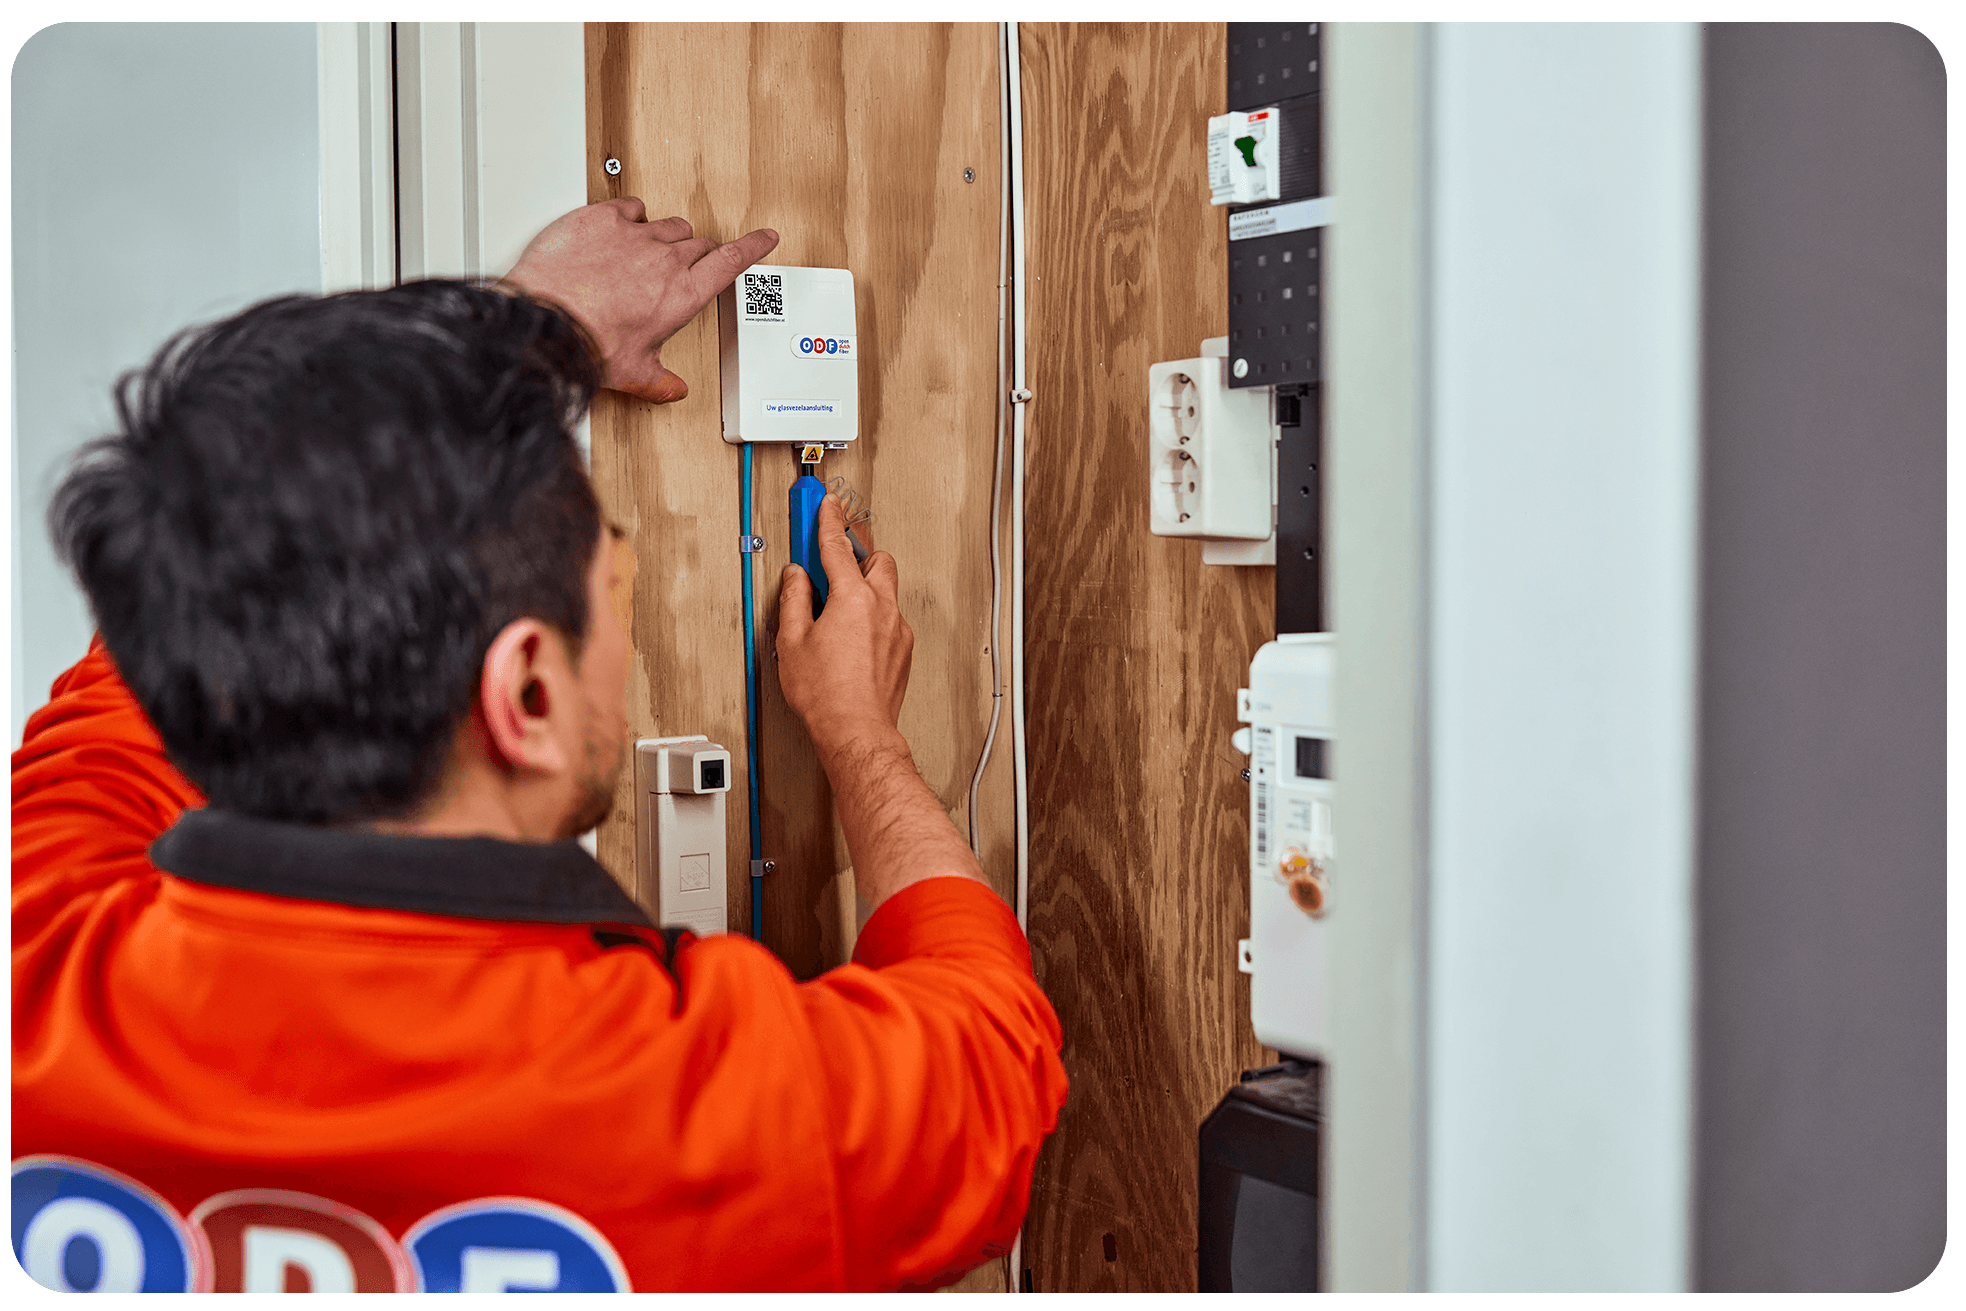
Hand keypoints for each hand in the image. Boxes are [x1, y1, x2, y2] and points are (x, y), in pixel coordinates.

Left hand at [503, 198, 777, 403]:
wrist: (546, 321)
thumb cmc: (588, 344)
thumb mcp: (632, 372)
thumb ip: (658, 380)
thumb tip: (672, 390)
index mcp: (681, 295)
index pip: (730, 262)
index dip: (752, 247)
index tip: (764, 238)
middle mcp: (664, 261)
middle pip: (699, 244)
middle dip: (699, 253)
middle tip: (686, 264)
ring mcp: (634, 236)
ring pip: (668, 225)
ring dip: (666, 236)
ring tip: (650, 250)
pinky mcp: (602, 219)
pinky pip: (630, 207)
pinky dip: (631, 215)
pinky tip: (621, 226)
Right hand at [777, 496, 913, 759]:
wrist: (857, 730)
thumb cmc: (827, 695)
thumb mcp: (793, 641)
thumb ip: (794, 600)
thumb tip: (796, 579)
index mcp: (853, 598)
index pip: (837, 547)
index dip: (828, 521)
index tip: (826, 505)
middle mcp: (882, 608)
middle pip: (876, 560)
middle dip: (856, 553)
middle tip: (833, 557)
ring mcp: (897, 629)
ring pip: (887, 590)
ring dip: (865, 586)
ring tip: (838, 602)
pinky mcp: (902, 650)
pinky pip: (890, 618)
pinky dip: (873, 615)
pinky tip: (852, 633)